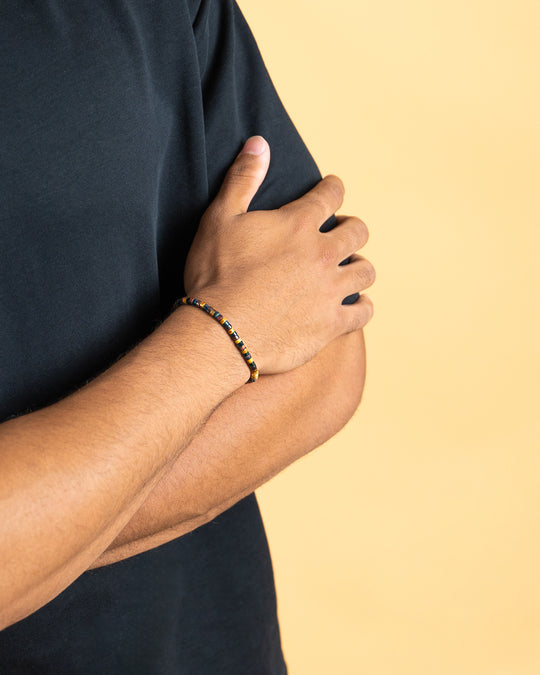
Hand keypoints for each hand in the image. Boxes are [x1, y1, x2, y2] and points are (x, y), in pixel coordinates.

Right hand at [183, 135, 374, 375]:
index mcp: (298, 224)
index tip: (332, 189)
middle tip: (341, 232)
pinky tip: (356, 305)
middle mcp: (323, 254)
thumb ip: (243, 179)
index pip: (331, 194)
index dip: (333, 187)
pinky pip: (363, 312)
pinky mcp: (331, 324)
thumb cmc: (215, 275)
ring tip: (350, 268)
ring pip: (365, 271)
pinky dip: (363, 307)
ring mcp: (330, 290)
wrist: (221, 332)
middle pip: (358, 231)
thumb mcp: (219, 219)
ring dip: (360, 266)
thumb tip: (259, 142)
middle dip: (352, 227)